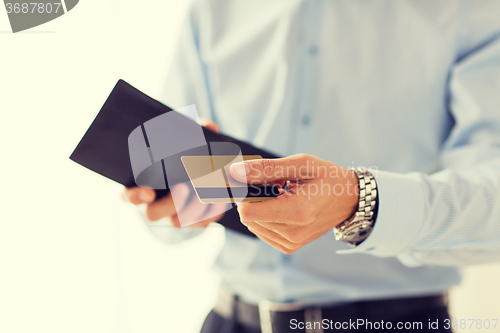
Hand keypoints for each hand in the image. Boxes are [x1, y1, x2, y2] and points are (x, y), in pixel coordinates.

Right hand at [121, 118, 225, 227]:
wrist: (209, 169)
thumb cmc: (187, 153)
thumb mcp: (188, 140)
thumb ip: (195, 132)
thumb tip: (208, 126)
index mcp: (145, 184)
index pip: (129, 195)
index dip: (135, 196)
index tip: (148, 192)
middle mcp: (156, 204)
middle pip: (154, 214)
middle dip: (170, 203)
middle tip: (184, 187)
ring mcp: (175, 215)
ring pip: (178, 221)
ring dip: (193, 208)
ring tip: (207, 191)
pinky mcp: (195, 220)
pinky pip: (201, 224)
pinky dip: (212, 211)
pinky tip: (221, 198)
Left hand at [229, 154, 358, 253]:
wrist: (349, 199)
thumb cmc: (327, 178)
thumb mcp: (300, 164)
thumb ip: (266, 169)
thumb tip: (235, 172)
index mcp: (298, 212)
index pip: (248, 212)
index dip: (242, 194)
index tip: (249, 180)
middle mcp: (294, 233)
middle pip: (249, 218)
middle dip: (252, 198)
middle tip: (271, 184)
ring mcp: (292, 242)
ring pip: (253, 225)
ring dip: (259, 208)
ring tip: (279, 194)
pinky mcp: (290, 246)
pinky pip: (262, 232)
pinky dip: (265, 217)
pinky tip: (281, 206)